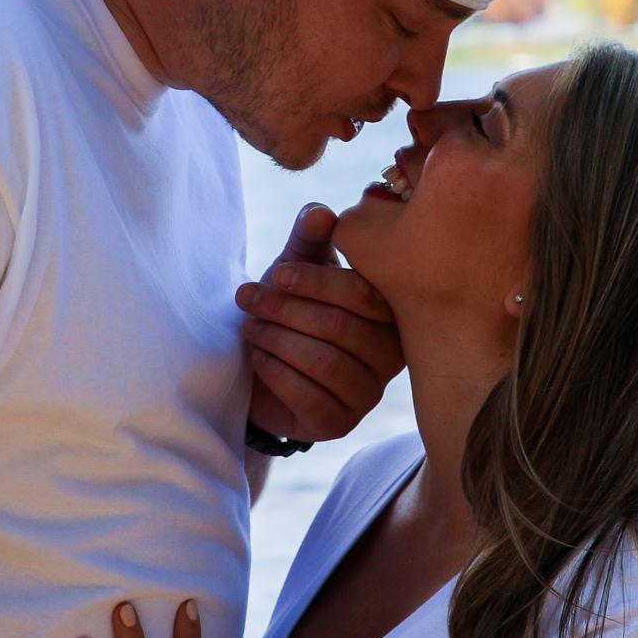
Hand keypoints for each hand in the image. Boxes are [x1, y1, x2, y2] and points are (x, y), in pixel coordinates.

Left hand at [239, 205, 404, 443]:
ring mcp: (369, 393)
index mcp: (389, 310)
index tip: (277, 273)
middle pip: (342, 327)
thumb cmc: (289, 310)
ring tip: (250, 327)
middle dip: (287, 310)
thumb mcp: (295, 268)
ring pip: (327, 362)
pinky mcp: (341, 424)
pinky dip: (279, 374)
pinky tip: (259, 359)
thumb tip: (320, 213)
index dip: (317, 282)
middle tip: (247, 297)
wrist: (259, 369)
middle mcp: (391, 354)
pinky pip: (312, 399)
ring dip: (279, 340)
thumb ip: (308, 239)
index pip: (363, 293)